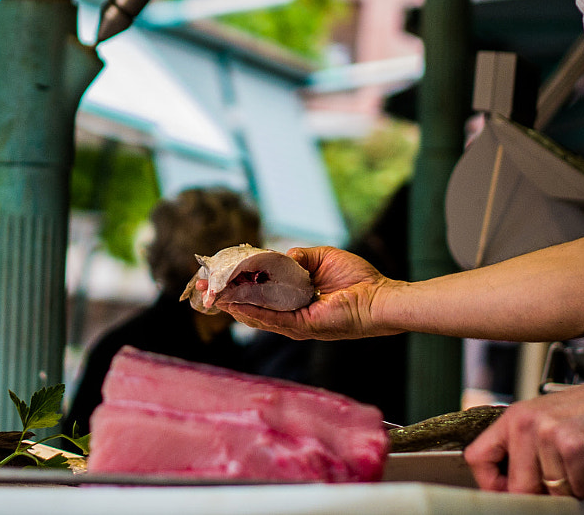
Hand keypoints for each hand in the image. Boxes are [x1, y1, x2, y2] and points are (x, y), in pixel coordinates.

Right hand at [217, 246, 399, 340]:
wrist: (380, 296)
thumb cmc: (357, 278)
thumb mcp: (321, 258)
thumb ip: (298, 258)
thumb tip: (279, 256)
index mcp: (295, 299)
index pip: (259, 291)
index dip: (238, 283)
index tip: (217, 273)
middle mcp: (292, 314)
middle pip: (251, 306)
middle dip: (226, 296)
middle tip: (202, 287)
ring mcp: (296, 323)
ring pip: (257, 314)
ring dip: (233, 304)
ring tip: (211, 295)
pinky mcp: (304, 326)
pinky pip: (274, 318)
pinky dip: (253, 311)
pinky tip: (235, 305)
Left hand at [465, 379, 583, 497]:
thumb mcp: (546, 419)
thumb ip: (525, 448)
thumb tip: (513, 486)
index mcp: (514, 417)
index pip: (477, 457)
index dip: (491, 483)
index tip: (508, 491)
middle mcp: (526, 424)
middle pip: (517, 486)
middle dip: (544, 494)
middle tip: (566, 482)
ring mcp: (549, 435)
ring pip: (553, 491)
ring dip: (576, 488)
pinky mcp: (575, 447)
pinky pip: (579, 489)